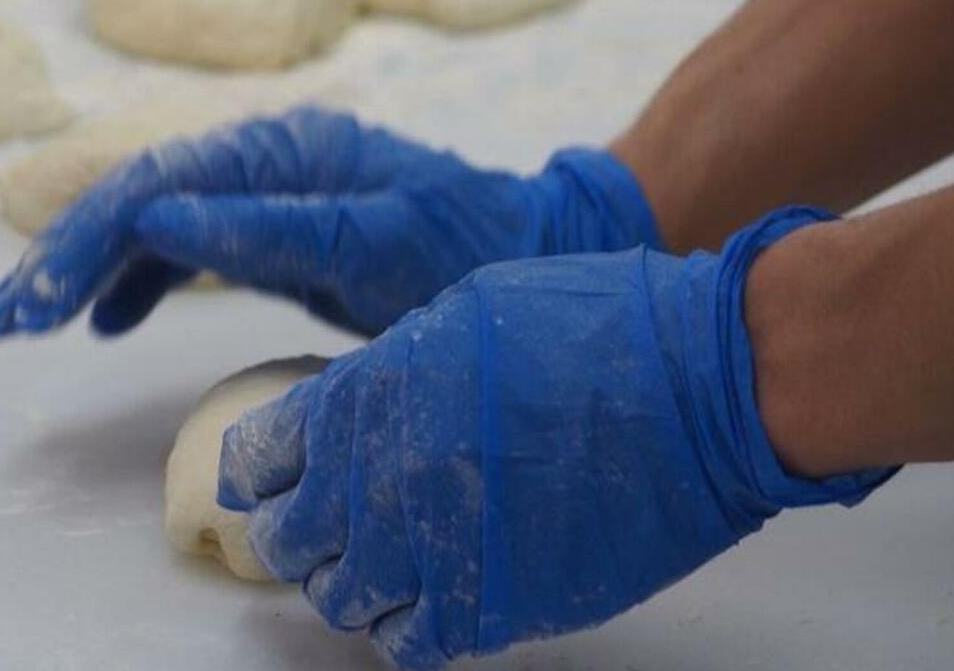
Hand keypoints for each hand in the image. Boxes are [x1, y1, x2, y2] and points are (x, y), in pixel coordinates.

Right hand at [0, 107, 661, 337]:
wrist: (529, 257)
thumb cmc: (465, 254)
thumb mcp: (374, 249)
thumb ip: (270, 231)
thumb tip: (155, 215)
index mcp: (286, 156)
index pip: (160, 187)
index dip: (87, 240)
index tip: (34, 301)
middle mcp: (268, 164)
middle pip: (142, 199)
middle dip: (68, 255)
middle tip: (5, 319)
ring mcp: (271, 197)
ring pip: (157, 224)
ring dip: (90, 271)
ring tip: (32, 321)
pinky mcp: (278, 232)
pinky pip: (191, 248)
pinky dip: (144, 282)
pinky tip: (109, 320)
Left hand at [217, 207, 895, 668]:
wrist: (697, 382)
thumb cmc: (594, 325)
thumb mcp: (462, 315)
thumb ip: (391, 373)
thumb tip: (360, 415)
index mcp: (362, 396)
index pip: (256, 459)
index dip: (260, 474)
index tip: (270, 484)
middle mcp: (374, 480)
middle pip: (284, 539)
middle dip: (300, 532)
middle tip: (331, 526)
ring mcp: (428, 551)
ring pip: (337, 599)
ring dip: (352, 582)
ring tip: (388, 562)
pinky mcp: (490, 608)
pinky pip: (406, 644)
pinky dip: (406, 627)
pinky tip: (431, 598)